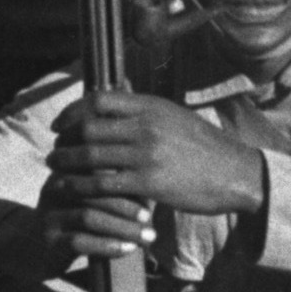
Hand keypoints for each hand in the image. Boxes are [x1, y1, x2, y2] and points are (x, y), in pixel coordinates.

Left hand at [49, 84, 264, 225]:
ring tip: (54, 169)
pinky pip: (104, 185)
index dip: (73, 111)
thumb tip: (117, 101)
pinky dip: (82, 188)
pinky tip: (72, 192)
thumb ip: (146, 111)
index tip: (60, 124)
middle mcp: (146, 126)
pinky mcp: (149, 183)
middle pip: (88, 128)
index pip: (99, 99)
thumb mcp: (176, 117)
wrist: (237, 174)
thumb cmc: (206, 148)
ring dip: (66, 163)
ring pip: (90, 157)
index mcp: (152, 106)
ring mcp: (147, 154)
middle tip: (54, 149)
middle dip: (64, 139)